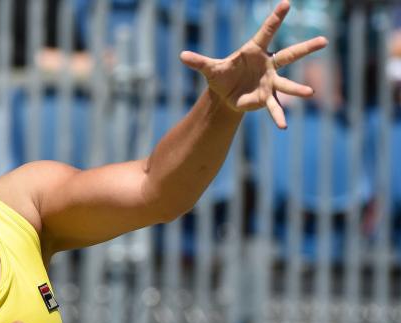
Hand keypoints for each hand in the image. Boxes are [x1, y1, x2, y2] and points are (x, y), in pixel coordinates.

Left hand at [178, 0, 327, 128]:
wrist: (225, 94)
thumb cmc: (221, 75)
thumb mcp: (210, 68)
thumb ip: (198, 61)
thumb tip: (182, 55)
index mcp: (254, 51)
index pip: (266, 32)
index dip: (275, 18)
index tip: (286, 3)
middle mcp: (267, 65)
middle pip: (290, 54)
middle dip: (306, 48)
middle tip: (324, 40)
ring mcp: (270, 82)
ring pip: (287, 84)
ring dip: (298, 89)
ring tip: (311, 93)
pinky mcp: (266, 98)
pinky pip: (274, 108)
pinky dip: (278, 116)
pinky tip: (283, 126)